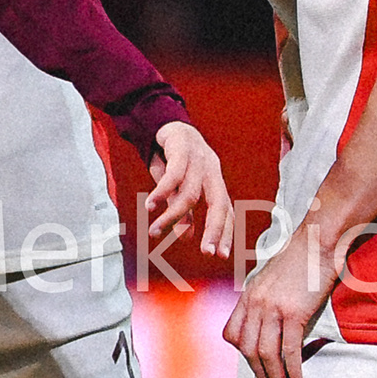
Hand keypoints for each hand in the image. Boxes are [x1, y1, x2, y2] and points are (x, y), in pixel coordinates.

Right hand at [140, 119, 234, 269]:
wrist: (164, 122)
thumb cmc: (173, 159)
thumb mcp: (178, 188)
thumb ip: (184, 211)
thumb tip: (187, 238)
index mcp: (214, 182)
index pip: (226, 211)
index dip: (225, 233)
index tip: (221, 255)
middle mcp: (211, 172)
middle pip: (218, 204)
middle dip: (215, 229)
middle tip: (207, 252)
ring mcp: (199, 160)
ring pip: (190, 194)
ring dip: (172, 216)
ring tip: (153, 232)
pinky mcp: (182, 149)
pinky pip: (174, 176)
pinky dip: (162, 192)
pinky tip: (150, 206)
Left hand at [221, 220, 345, 377]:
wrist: (319, 239)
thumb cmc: (303, 257)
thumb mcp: (273, 277)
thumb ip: (267, 298)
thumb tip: (273, 321)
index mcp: (249, 295)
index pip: (232, 333)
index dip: (242, 354)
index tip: (257, 365)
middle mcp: (255, 303)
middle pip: (248, 349)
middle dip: (259, 373)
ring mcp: (272, 308)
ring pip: (266, 354)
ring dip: (274, 377)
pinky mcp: (293, 312)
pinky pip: (288, 349)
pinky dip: (292, 369)